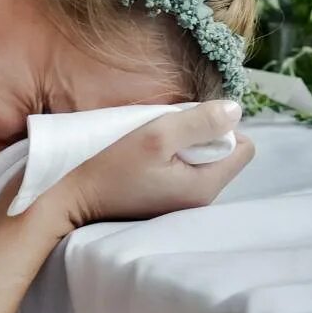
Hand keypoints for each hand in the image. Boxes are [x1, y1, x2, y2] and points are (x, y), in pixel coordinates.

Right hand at [48, 100, 254, 229]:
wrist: (66, 196)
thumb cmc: (108, 165)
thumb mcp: (156, 134)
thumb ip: (199, 122)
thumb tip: (236, 111)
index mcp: (204, 187)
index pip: (244, 148)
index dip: (221, 127)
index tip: (189, 123)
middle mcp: (199, 199)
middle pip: (223, 153)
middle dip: (200, 135)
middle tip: (164, 132)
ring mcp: (180, 201)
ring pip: (201, 159)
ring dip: (182, 145)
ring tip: (151, 144)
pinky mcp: (163, 198)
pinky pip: (182, 168)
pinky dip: (168, 157)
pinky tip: (143, 157)